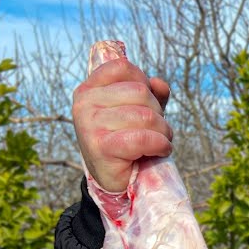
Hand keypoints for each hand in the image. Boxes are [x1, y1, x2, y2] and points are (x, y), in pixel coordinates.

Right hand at [71, 58, 172, 192]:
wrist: (115, 180)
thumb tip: (159, 83)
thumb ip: (150, 94)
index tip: (146, 105)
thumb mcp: (138, 111)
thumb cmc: (127, 142)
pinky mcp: (100, 146)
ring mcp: (89, 124)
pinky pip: (143, 138)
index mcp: (90, 88)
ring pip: (146, 116)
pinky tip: (160, 151)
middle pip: (140, 92)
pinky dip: (160, 145)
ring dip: (163, 132)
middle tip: (156, 130)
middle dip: (158, 112)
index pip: (123, 68)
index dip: (144, 84)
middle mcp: (84, 103)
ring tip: (159, 142)